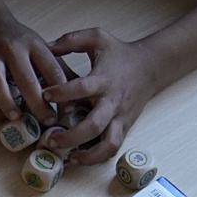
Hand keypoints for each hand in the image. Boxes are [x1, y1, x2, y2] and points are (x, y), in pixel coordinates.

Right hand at [0, 0, 72, 125]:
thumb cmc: (19, 42)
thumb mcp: (41, 48)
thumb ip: (58, 69)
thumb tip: (78, 96)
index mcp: (33, 44)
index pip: (51, 69)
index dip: (62, 92)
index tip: (67, 109)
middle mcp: (12, 50)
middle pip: (26, 79)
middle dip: (39, 104)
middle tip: (49, 120)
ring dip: (9, 103)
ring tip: (19, 118)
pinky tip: (4, 117)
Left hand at [42, 26, 161, 163]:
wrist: (151, 66)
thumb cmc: (120, 53)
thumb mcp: (97, 37)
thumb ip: (71, 40)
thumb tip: (45, 46)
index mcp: (104, 80)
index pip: (82, 88)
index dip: (62, 93)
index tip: (45, 94)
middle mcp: (113, 102)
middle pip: (94, 126)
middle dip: (71, 136)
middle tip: (51, 139)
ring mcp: (120, 118)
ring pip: (108, 145)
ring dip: (87, 156)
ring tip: (68, 158)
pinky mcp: (125, 127)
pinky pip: (112, 148)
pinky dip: (96, 158)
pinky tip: (79, 158)